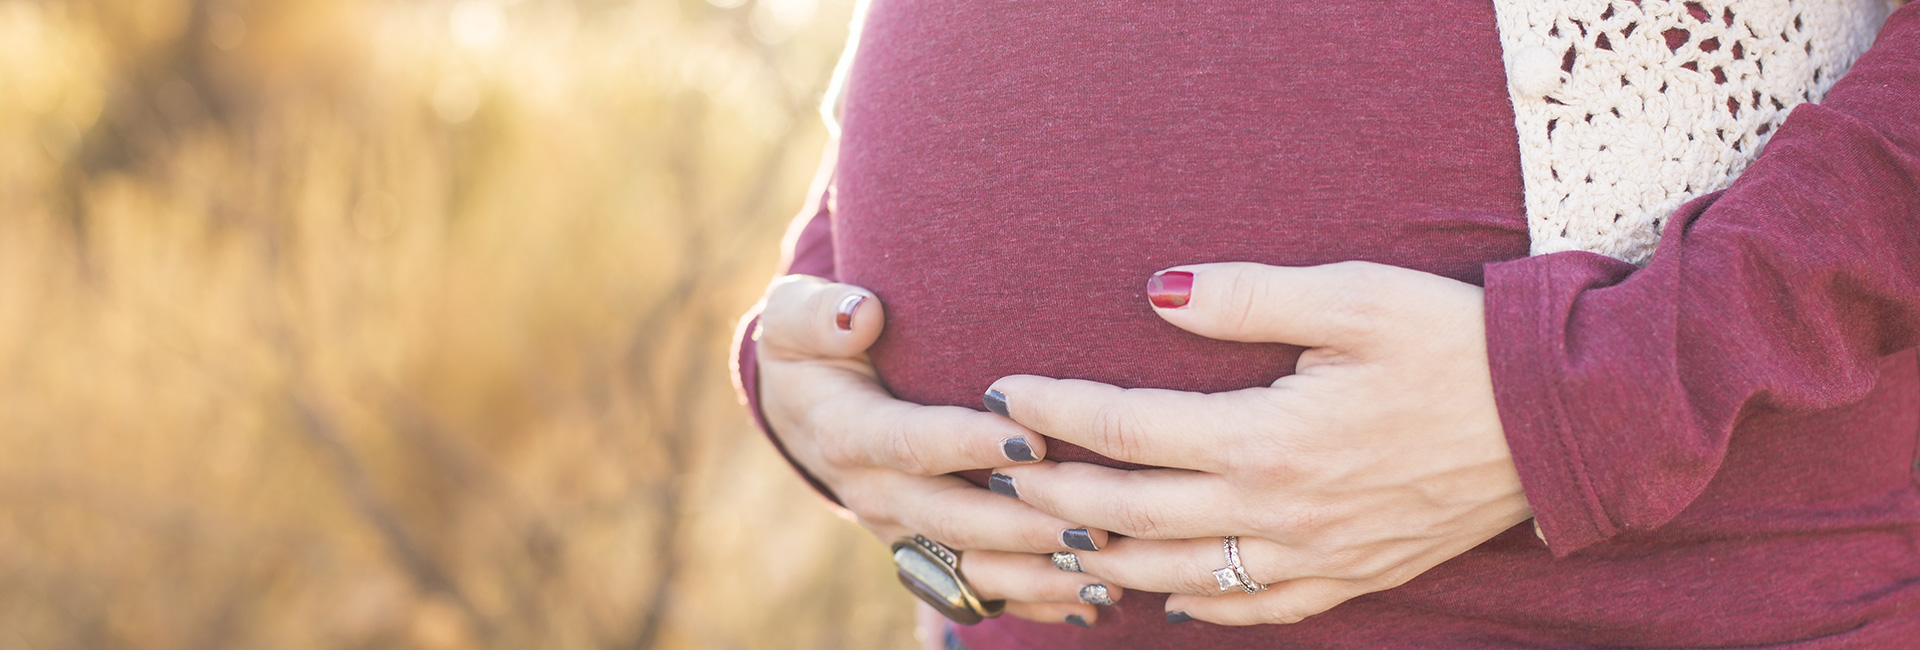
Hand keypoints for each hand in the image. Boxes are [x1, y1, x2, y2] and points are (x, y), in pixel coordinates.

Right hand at [755, 274, 1123, 624]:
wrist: (802, 411)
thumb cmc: (814, 349)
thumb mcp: (796, 318)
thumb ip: (818, 314)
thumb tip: (859, 313)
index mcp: (847, 434)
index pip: (910, 442)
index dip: (966, 443)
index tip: (1029, 437)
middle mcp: (874, 492)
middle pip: (951, 516)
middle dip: (1022, 524)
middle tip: (1093, 520)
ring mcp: (902, 530)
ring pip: (970, 565)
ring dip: (1037, 572)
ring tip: (1106, 570)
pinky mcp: (925, 553)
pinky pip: (978, 589)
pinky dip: (1034, 599)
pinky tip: (1091, 600)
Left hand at [985, 262, 1532, 624]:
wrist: (1563, 420)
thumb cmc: (1456, 344)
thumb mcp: (1353, 296)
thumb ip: (1245, 298)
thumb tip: (1156, 291)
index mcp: (1268, 438)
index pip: (1127, 430)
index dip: (1054, 412)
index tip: (1003, 391)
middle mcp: (1279, 511)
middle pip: (1131, 515)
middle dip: (1049, 494)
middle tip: (991, 475)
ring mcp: (1315, 556)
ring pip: (1178, 577)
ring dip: (1103, 560)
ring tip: (1044, 541)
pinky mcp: (1353, 576)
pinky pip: (1256, 611)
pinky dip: (1197, 609)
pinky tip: (1161, 599)